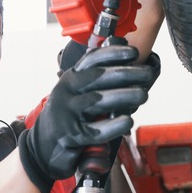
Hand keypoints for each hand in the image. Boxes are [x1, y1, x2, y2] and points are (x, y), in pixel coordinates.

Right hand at [20, 45, 157, 192]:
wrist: (44, 144)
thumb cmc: (70, 113)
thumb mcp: (78, 90)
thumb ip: (98, 74)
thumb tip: (125, 48)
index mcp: (71, 77)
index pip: (91, 59)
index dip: (112, 53)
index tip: (133, 52)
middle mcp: (66, 91)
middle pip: (97, 77)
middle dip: (126, 73)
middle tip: (147, 74)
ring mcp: (67, 113)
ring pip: (97, 100)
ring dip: (124, 96)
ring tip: (143, 94)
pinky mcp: (72, 136)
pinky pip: (96, 130)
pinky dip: (114, 125)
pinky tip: (128, 121)